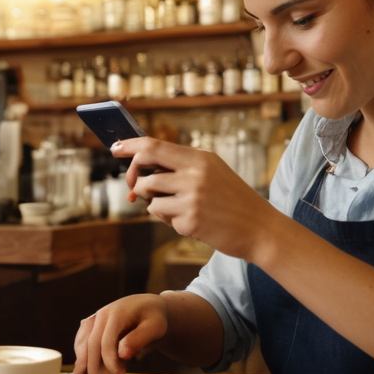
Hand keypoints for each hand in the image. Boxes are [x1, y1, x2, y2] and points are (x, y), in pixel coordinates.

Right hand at [72, 294, 169, 373]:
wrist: (149, 308)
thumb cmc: (154, 318)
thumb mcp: (155, 327)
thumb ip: (139, 339)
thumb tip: (122, 354)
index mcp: (116, 313)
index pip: (106, 342)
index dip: (109, 363)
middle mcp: (101, 315)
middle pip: (91, 344)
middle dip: (93, 368)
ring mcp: (95, 319)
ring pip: (82, 343)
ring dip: (83, 363)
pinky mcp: (91, 325)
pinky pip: (81, 341)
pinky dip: (81, 356)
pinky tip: (84, 370)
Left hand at [112, 137, 281, 261]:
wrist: (260, 228)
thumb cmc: (231, 200)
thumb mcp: (211, 172)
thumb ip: (180, 167)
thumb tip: (141, 171)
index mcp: (199, 158)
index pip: (153, 146)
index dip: (129, 146)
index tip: (114, 147)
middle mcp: (194, 174)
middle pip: (144, 170)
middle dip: (133, 178)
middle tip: (133, 187)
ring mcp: (192, 198)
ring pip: (149, 196)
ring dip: (155, 203)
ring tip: (177, 208)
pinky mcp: (190, 220)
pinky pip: (162, 216)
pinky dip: (171, 219)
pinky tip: (193, 221)